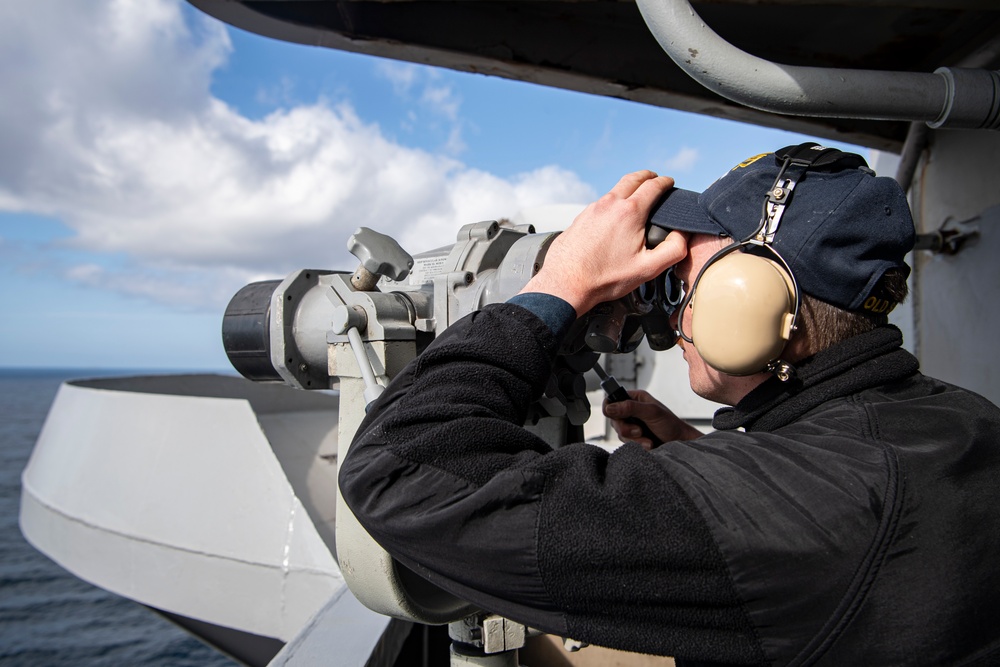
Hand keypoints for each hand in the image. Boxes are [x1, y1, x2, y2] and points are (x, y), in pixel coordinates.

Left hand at [519, 171, 686, 315]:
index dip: (665, 182)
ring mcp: (592, 209)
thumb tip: (682, 235)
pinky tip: (615, 214)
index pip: (653, 186)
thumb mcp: (648, 268)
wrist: (566, 283)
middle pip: (632, 178)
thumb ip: (673, 250)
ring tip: (636, 193)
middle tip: (655, 177)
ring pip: (614, 189)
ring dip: (629, 186)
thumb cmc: (604, 278)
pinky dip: (613, 200)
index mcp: (629, 212)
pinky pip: (601, 202)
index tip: (669, 182)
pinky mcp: (580, 218)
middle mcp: (609, 204)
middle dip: (647, 175)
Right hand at [603, 389, 702, 448]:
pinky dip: (636, 445)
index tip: (617, 416)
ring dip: (634, 439)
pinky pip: (625, 442)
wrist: (680, 443)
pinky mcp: (633, 438)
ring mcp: (631, 425)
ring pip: (619, 432)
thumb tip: (610, 407)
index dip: (610, 407)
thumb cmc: (671, 425)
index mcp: (635, 399)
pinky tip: (648, 445)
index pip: (612, 399)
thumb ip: (630, 408)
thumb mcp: (651, 412)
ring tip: (648, 440)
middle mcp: (631, 410)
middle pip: (613, 419)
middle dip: (626, 428)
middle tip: (640, 431)